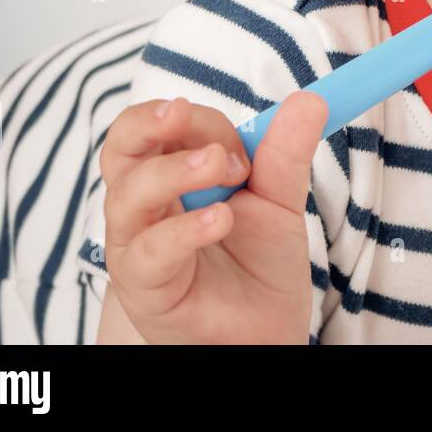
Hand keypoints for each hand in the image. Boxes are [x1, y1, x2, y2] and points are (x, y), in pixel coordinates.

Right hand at [99, 91, 326, 343]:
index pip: (161, 126)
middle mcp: (145, 204)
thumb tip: (309, 100)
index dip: (197, 120)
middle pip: (122, 148)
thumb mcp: (279, 201)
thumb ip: (285, 154)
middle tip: (182, 113)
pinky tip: (219, 219)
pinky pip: (147, 253)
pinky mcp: (144, 286)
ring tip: (222, 168)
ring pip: (126, 196)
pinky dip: (183, 231)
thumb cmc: (260, 265)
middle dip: (148, 123)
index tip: (240, 143)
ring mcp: (138, 244)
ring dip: (171, 173)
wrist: (266, 331)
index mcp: (172, 173)